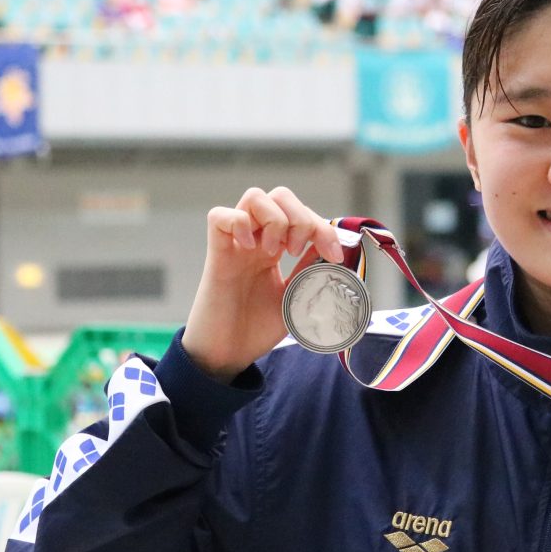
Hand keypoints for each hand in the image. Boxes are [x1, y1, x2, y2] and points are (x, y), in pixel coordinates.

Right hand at [182, 187, 343, 381]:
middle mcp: (257, 240)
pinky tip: (249, 248)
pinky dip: (238, 222)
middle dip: (301, 218)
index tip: (334, 256)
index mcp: (279, 250)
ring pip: (254, 197)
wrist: (228, 355)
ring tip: (274, 252)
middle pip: (281, 197)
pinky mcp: (216, 253)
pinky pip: (219, 216)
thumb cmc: (257, 329)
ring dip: (274, 219)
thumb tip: (333, 250)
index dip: (324, 228)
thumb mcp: (296, 298)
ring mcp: (236, 244)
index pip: (304, 216)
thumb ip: (312, 273)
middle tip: (297, 252)